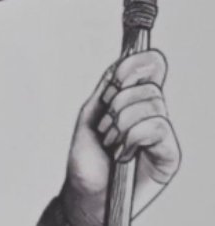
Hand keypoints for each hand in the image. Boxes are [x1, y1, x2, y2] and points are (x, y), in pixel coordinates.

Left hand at [58, 49, 180, 224]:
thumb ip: (107, 89)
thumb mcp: (90, 117)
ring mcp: (162, 135)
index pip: (151, 69)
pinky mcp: (169, 154)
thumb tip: (122, 63)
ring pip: (153, 105)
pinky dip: (133, 137)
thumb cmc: (87, 161)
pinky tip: (123, 153)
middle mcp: (151, 115)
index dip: (138, 64)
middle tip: (105, 126)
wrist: (87, 194)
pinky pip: (158, 127)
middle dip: (118, 103)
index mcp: (133, 102)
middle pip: (149, 86)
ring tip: (111, 142)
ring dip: (122, 124)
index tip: (119, 76)